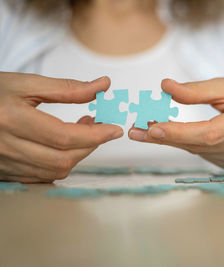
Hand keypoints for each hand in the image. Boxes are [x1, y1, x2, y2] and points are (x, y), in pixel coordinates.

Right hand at [0, 72, 122, 182]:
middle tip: (99, 127)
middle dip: (89, 145)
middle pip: (63, 158)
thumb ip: (67, 88)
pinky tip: (64, 147)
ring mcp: (5, 163)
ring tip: (83, 133)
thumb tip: (103, 86)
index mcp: (11, 119)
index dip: (95, 135)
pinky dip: (61, 163)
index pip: (64, 136)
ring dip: (78, 154)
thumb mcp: (26, 83)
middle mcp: (6, 146)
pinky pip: (43, 177)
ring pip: (55, 171)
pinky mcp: (6, 172)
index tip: (115, 129)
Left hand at [129, 78, 223, 169]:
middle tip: (137, 131)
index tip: (152, 128)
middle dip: (167, 138)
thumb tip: (165, 87)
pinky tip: (173, 136)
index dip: (180, 133)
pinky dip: (187, 145)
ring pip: (199, 152)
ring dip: (173, 142)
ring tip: (148, 130)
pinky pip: (205, 156)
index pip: (210, 133)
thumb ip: (196, 90)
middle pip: (201, 146)